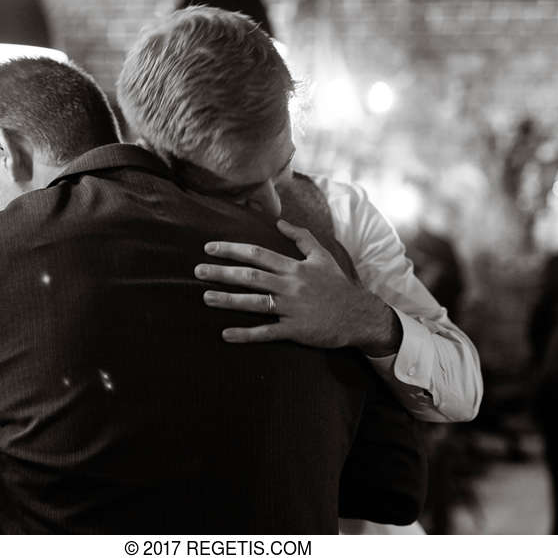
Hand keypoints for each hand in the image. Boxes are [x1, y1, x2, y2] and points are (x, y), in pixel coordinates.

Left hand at [194, 219, 401, 354]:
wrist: (359, 315)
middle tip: (198, 271)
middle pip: (250, 276)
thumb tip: (280, 222)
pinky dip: (246, 334)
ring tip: (205, 297)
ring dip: (228, 300)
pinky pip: (266, 332)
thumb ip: (301, 237)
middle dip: (222, 273)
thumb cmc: (338, 285)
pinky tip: (226, 334)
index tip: (210, 248)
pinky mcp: (295, 330)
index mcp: (294, 267)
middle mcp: (290, 285)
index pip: (257, 254)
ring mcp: (291, 308)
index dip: (231, 250)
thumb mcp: (323, 256)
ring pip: (254, 303)